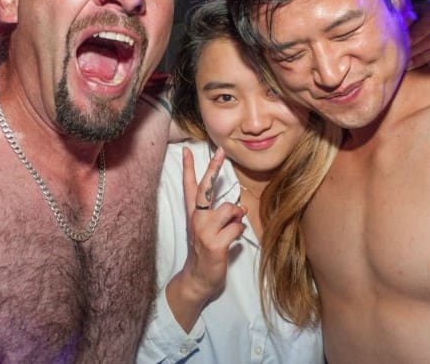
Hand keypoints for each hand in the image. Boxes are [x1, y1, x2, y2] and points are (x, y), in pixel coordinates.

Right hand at [175, 147, 245, 307]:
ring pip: (230, 209)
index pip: (189, 187)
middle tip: (220, 151)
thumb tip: (241, 206)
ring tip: (231, 228)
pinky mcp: (215, 244)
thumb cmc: (205, 253)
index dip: (188, 168)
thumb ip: (222, 216)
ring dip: (236, 217)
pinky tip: (232, 240)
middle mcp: (196, 219)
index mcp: (193, 215)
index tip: (187, 150)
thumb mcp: (208, 231)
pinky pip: (237, 227)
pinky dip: (239, 232)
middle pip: (205, 188)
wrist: (197, 279)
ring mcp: (204, 231)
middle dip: (213, 168)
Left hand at [407, 0, 429, 69]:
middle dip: (417, 48)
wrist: (410, 42)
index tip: (405, 41)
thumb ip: (403, 17)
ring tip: (408, 64)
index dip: (418, 31)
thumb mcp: (401, 19)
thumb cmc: (404, 27)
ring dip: (424, 57)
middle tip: (402, 56)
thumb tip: (408, 18)